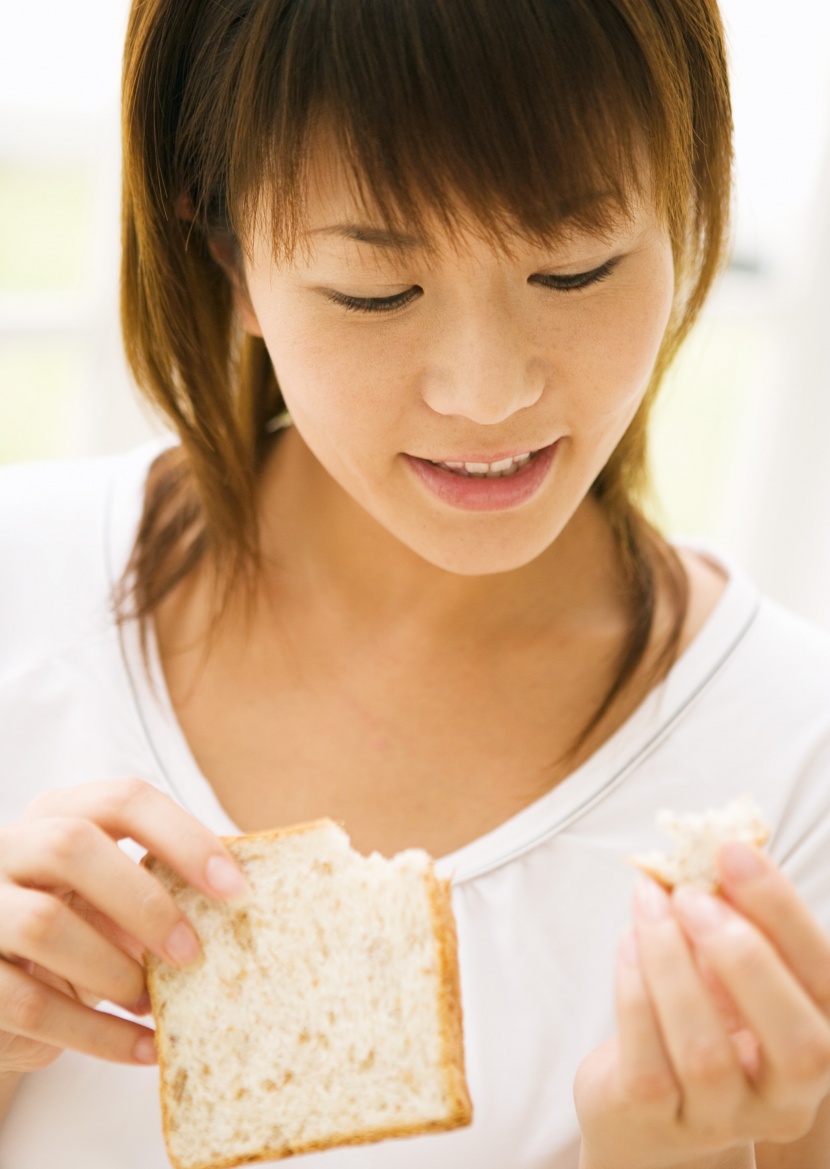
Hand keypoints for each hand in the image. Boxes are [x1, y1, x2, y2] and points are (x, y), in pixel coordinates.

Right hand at [0, 779, 249, 1073]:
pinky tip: (144, 1048)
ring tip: (151, 1001)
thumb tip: (232, 908)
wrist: (3, 987)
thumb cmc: (76, 926)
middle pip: (70, 846)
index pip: (124, 799)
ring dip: (113, 970)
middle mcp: (9, 847)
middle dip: (143, 901)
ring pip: (42, 924)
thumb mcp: (109, 895)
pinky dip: (97, 1034)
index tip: (234, 887)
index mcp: (59, 813)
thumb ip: (156, 887)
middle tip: (192, 953)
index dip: (183, 837)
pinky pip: (29, 1003)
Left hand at [574, 843, 829, 1168]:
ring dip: (670, 962)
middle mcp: (787, 1095)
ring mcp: (724, 1118)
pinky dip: (634, 991)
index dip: (783, 911)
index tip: (732, 852)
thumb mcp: (728, 968)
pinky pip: (648, 1063)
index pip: (826, 980)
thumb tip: (717, 849)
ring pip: (706, 1053)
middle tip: (690, 894)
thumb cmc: (697, 1016)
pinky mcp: (659, 1121)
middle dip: (742, 955)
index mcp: (820, 1037)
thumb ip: (734, 919)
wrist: (643, 1105)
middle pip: (798, 1043)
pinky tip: (627, 942)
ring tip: (649, 904)